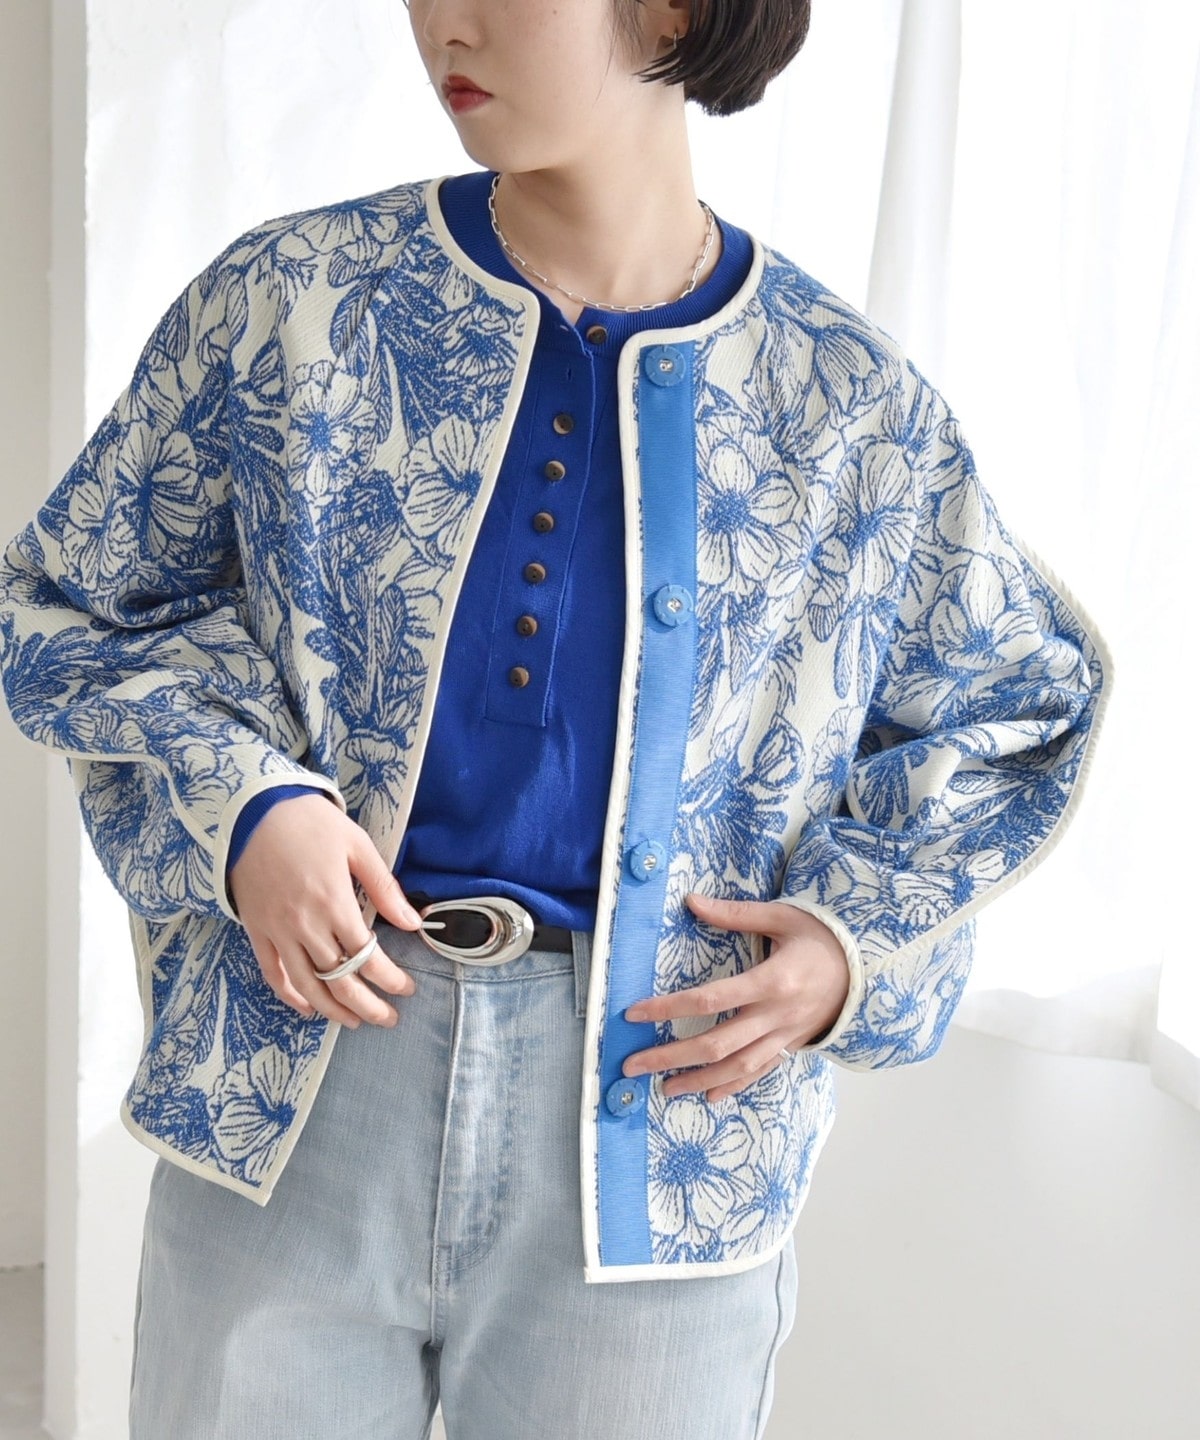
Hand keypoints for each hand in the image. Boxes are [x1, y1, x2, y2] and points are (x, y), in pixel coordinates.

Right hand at [228, 792, 424, 1028]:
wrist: (252, 809)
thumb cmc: (310, 822)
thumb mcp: (356, 845)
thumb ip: (384, 888)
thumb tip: (412, 923)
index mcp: (334, 903)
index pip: (367, 957)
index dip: (391, 979)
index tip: (407, 988)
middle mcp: (305, 925)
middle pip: (339, 981)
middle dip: (368, 1006)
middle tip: (388, 1019)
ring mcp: (277, 930)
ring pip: (306, 986)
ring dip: (332, 1010)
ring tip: (354, 1021)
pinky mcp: (255, 930)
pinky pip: (273, 972)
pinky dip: (290, 996)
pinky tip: (308, 1008)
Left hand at [620, 891, 850, 1101]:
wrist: (868, 968)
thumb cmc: (821, 938)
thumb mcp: (781, 917)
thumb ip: (734, 914)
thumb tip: (691, 901)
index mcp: (771, 980)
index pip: (709, 999)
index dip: (669, 1008)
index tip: (634, 1014)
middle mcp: (776, 1015)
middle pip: (716, 1044)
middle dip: (670, 1056)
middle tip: (632, 1064)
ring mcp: (784, 1036)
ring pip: (736, 1068)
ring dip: (696, 1080)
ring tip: (663, 1089)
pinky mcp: (792, 1046)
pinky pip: (760, 1073)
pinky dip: (733, 1087)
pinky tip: (709, 1095)